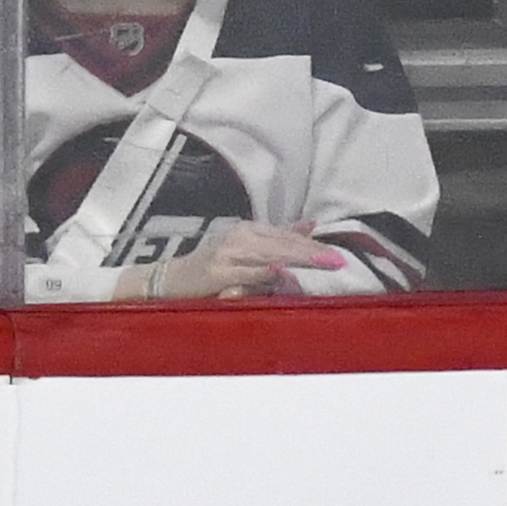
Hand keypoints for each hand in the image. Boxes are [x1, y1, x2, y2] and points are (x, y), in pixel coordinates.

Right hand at [137, 221, 345, 298]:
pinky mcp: (215, 271)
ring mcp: (226, 253)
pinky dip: (264, 273)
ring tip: (322, 264)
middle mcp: (239, 237)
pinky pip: (245, 272)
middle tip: (338, 261)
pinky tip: (281, 272)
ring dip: (296, 260)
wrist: (168, 281)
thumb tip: (311, 224)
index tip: (339, 255)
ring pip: (269, 256)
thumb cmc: (212, 267)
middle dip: (312, 252)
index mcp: (250, 230)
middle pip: (283, 244)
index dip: (314, 246)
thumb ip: (278, 238)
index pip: (288, 237)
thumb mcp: (246, 249)